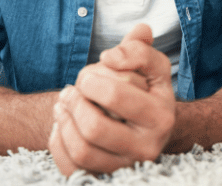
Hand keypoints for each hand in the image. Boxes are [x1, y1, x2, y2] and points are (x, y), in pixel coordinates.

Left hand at [48, 24, 175, 175]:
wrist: (148, 128)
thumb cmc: (145, 93)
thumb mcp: (151, 68)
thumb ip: (140, 48)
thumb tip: (120, 49)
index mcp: (162, 116)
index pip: (117, 92)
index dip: (95, 73)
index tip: (98, 62)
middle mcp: (148, 146)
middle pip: (95, 126)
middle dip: (76, 99)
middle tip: (76, 85)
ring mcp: (126, 165)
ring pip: (83, 149)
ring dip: (65, 119)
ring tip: (65, 101)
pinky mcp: (106, 177)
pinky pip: (72, 166)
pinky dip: (59, 141)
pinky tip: (62, 122)